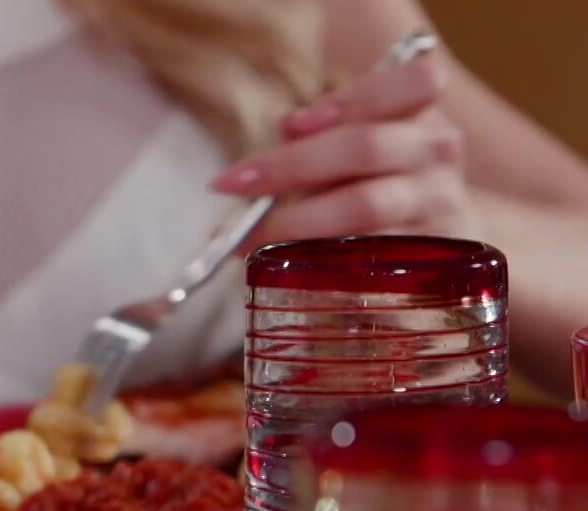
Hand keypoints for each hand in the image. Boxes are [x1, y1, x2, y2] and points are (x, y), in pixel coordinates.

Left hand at [211, 55, 479, 243]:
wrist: (443, 230)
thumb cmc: (383, 171)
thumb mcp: (359, 134)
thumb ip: (324, 126)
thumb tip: (287, 127)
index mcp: (421, 109)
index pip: (410, 81)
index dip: (351, 99)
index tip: (292, 125)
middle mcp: (436, 152)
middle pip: (366, 147)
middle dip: (292, 165)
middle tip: (234, 183)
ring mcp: (437, 203)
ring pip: (366, 206)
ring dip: (298, 221)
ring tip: (249, 237)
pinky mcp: (432, 254)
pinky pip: (371, 255)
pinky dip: (321, 258)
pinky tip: (285, 263)